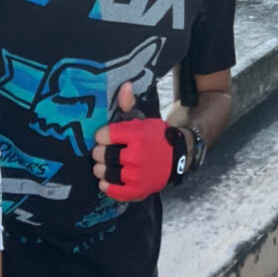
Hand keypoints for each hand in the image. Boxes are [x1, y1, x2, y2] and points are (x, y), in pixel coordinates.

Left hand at [92, 82, 181, 201]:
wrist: (177, 156)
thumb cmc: (156, 136)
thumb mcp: (144, 117)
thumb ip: (130, 104)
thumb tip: (124, 86)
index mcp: (138, 136)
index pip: (104, 135)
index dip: (102, 135)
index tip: (105, 136)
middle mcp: (136, 156)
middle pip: (101, 155)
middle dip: (100, 152)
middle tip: (104, 151)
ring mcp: (137, 175)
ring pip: (104, 173)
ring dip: (101, 169)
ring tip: (105, 165)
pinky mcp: (137, 191)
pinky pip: (112, 191)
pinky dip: (106, 185)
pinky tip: (108, 179)